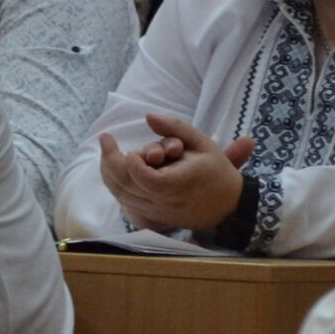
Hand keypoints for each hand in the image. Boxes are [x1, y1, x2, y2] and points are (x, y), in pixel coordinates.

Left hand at [96, 114, 252, 232]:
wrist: (228, 208)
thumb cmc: (217, 172)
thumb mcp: (202, 143)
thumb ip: (175, 127)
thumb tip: (148, 116)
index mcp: (178, 184)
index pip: (146, 178)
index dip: (133, 164)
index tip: (131, 149)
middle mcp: (163, 202)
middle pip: (126, 186)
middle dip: (110, 162)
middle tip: (106, 140)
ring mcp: (156, 213)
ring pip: (122, 196)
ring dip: (109, 173)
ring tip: (107, 151)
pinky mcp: (153, 217)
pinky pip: (126, 203)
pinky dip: (116, 186)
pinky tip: (114, 169)